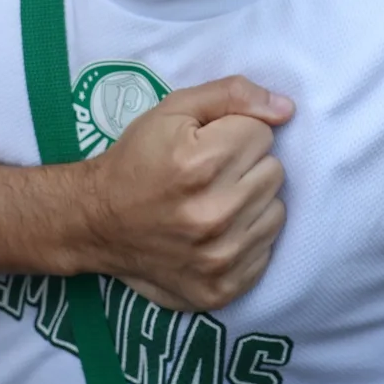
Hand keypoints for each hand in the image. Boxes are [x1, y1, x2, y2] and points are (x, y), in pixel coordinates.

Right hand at [78, 75, 293, 311]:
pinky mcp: (222, 288)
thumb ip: (232, 95)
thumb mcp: (174, 110)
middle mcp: (214, 214)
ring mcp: (219, 257)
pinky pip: (266, 250)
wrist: (97, 223)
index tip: (208, 147)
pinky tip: (215, 233)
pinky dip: (246, 238)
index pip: (263, 134)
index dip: (235, 134)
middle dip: (246, 167)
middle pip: (274, 172)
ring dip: (250, 203)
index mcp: (201, 164)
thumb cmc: (138, 160)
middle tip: (210, 175)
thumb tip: (286, 109)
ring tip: (213, 202)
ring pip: (276, 211)